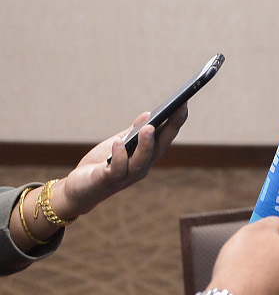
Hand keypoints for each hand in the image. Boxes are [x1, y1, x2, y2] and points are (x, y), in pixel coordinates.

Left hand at [56, 107, 187, 217]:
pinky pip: (117, 169)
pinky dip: (119, 156)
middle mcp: (142, 167)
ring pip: (141, 160)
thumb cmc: (101, 165)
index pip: (166, 137)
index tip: (184, 103)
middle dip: (170, 128)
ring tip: (149, 128)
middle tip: (178, 109)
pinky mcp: (108, 180)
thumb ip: (133, 132)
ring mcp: (126, 175)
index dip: (176, 121)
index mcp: (147, 156)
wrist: (79, 190)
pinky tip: (118, 142)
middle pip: (159, 147)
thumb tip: (148, 115)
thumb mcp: (119, 143)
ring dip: (146, 144)